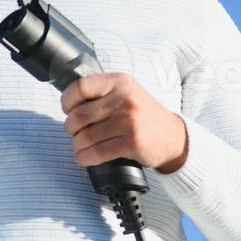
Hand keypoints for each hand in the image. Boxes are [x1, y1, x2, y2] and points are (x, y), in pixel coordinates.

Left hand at [60, 72, 188, 172]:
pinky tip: (85, 158)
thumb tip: (70, 104)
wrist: (173, 137)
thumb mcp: (127, 93)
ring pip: (85, 137)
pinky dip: (85, 158)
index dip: (67, 101)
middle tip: (75, 132)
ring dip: (77, 146)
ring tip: (80, 147)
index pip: (81, 87)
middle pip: (79, 115)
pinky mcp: (132, 143)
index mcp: (119, 82)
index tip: (68, 110)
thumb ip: (103, 93)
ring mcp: (129, 121)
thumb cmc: (144, 116)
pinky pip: (97, 153)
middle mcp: (124, 99)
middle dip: (71, 128)